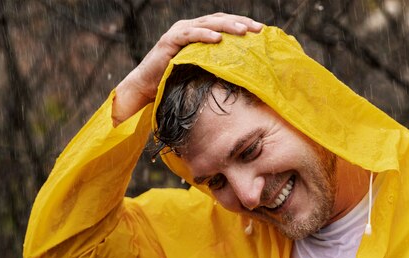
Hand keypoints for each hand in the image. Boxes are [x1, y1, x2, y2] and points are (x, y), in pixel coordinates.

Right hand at [112, 13, 262, 124]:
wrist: (146, 86)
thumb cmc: (175, 81)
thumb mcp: (202, 71)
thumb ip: (217, 66)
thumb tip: (243, 74)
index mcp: (200, 33)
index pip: (225, 24)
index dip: (243, 24)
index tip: (262, 31)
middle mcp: (190, 28)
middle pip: (219, 20)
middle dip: (241, 23)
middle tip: (259, 29)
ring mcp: (179, 32)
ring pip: (207, 24)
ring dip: (227, 26)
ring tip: (243, 31)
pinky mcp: (169, 41)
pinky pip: (190, 35)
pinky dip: (204, 35)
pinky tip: (218, 38)